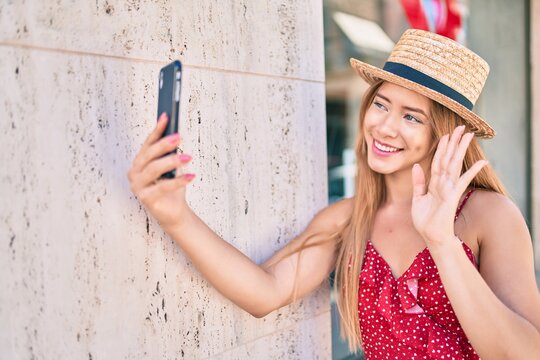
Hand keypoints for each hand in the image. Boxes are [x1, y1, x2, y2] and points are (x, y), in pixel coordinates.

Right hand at [127, 113, 195, 230]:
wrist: (173, 212)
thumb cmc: (171, 187)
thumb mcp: (171, 168)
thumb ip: (169, 153)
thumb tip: (176, 134)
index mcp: (139, 162)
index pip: (147, 143)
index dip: (157, 129)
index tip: (166, 116)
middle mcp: (135, 173)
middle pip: (148, 155)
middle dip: (163, 144)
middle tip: (178, 136)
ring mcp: (138, 186)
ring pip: (154, 169)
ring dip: (172, 161)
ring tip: (188, 157)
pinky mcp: (146, 198)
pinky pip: (163, 187)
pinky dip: (179, 181)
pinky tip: (191, 176)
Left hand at [411, 125, 487, 245]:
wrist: (431, 237)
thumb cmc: (425, 221)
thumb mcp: (417, 199)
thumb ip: (418, 182)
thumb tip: (416, 166)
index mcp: (434, 184)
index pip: (438, 162)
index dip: (441, 148)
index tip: (446, 134)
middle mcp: (444, 184)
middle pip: (448, 159)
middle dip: (453, 143)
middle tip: (460, 127)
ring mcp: (449, 189)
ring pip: (455, 165)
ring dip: (460, 150)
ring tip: (468, 135)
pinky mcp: (452, 196)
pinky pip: (463, 181)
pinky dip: (471, 171)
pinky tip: (482, 162)